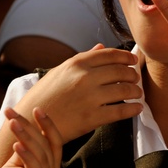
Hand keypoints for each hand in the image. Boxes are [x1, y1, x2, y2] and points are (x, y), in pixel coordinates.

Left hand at [0, 108, 61, 167]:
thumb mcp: (13, 166)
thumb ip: (23, 150)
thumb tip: (24, 127)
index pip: (54, 143)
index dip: (47, 125)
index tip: (36, 108)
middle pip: (46, 146)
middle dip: (30, 126)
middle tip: (12, 113)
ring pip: (41, 157)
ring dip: (27, 137)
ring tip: (13, 123)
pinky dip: (27, 157)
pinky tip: (16, 145)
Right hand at [13, 44, 141, 142]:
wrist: (30, 121)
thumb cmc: (45, 94)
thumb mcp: (60, 71)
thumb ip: (82, 59)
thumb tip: (101, 47)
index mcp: (77, 63)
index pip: (110, 55)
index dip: (126, 57)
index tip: (133, 60)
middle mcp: (85, 77)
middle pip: (121, 71)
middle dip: (132, 75)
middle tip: (135, 78)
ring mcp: (90, 97)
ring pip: (124, 90)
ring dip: (135, 91)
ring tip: (137, 93)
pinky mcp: (92, 117)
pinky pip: (121, 111)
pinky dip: (133, 110)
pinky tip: (137, 109)